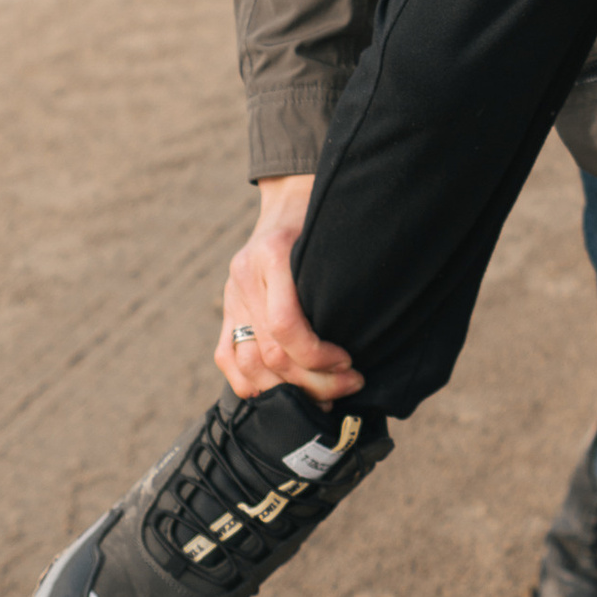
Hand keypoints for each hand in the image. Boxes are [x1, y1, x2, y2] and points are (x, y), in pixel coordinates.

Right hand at [216, 174, 363, 405]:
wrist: (289, 199)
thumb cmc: (323, 219)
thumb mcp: (334, 237)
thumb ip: (340, 278)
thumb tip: (370, 332)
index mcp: (273, 254)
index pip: (285, 325)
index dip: (317, 356)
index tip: (348, 362)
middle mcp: (244, 277)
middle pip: (271, 353)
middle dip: (314, 381)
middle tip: (349, 384)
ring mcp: (231, 296)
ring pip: (247, 365)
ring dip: (287, 391)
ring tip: (323, 398)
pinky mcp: (225, 310)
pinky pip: (226, 358)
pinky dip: (252, 385)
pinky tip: (284, 393)